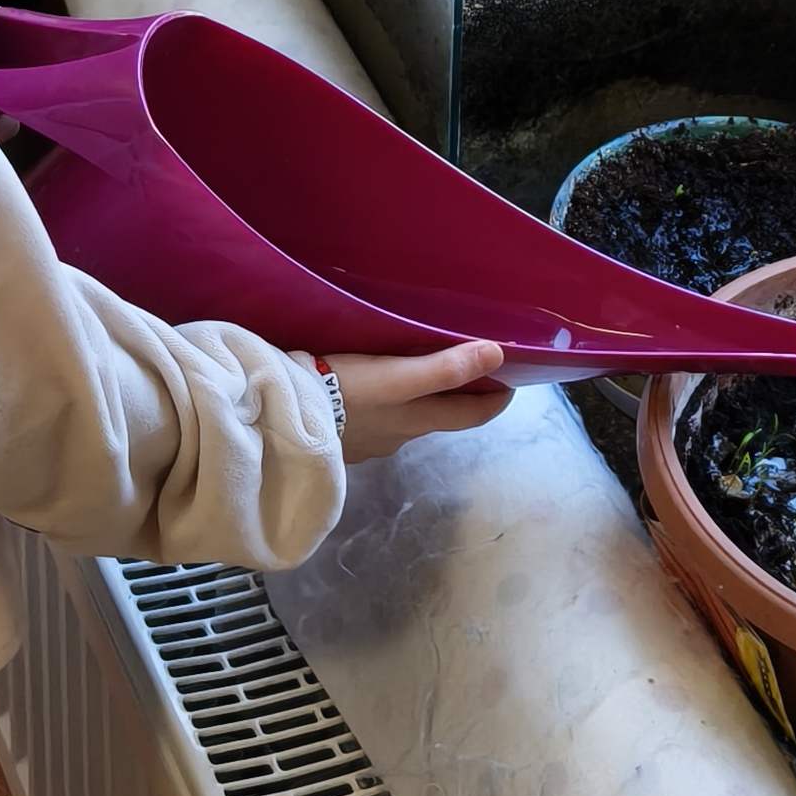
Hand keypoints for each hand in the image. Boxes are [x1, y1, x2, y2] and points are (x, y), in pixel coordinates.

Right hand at [306, 340, 511, 460]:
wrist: (282, 420)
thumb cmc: (344, 394)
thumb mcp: (397, 377)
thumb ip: (445, 368)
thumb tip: (498, 355)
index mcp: (418, 421)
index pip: (472, 416)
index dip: (496, 400)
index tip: (514, 380)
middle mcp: (400, 436)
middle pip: (440, 415)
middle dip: (459, 394)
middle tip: (470, 364)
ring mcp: (370, 440)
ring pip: (406, 416)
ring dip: (419, 397)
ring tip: (417, 366)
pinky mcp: (342, 436)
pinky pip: (374, 417)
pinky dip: (385, 401)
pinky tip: (370, 385)